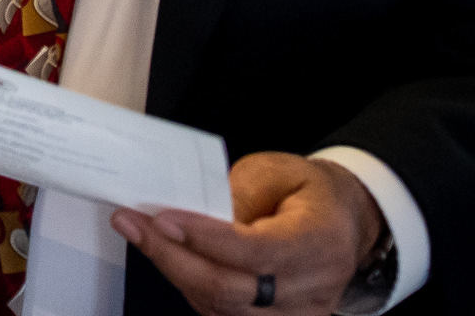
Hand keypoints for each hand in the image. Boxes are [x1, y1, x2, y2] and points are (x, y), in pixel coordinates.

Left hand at [112, 152, 384, 315]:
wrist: (343, 220)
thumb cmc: (306, 192)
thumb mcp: (274, 173)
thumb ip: (235, 195)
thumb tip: (186, 214)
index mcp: (321, 242)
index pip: (255, 251)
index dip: (204, 239)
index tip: (160, 220)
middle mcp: (314, 287)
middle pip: (231, 289)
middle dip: (172, 257)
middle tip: (131, 224)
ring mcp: (300, 314)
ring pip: (222, 308)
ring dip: (175, 272)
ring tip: (142, 236)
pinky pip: (224, 314)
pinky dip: (192, 287)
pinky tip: (171, 258)